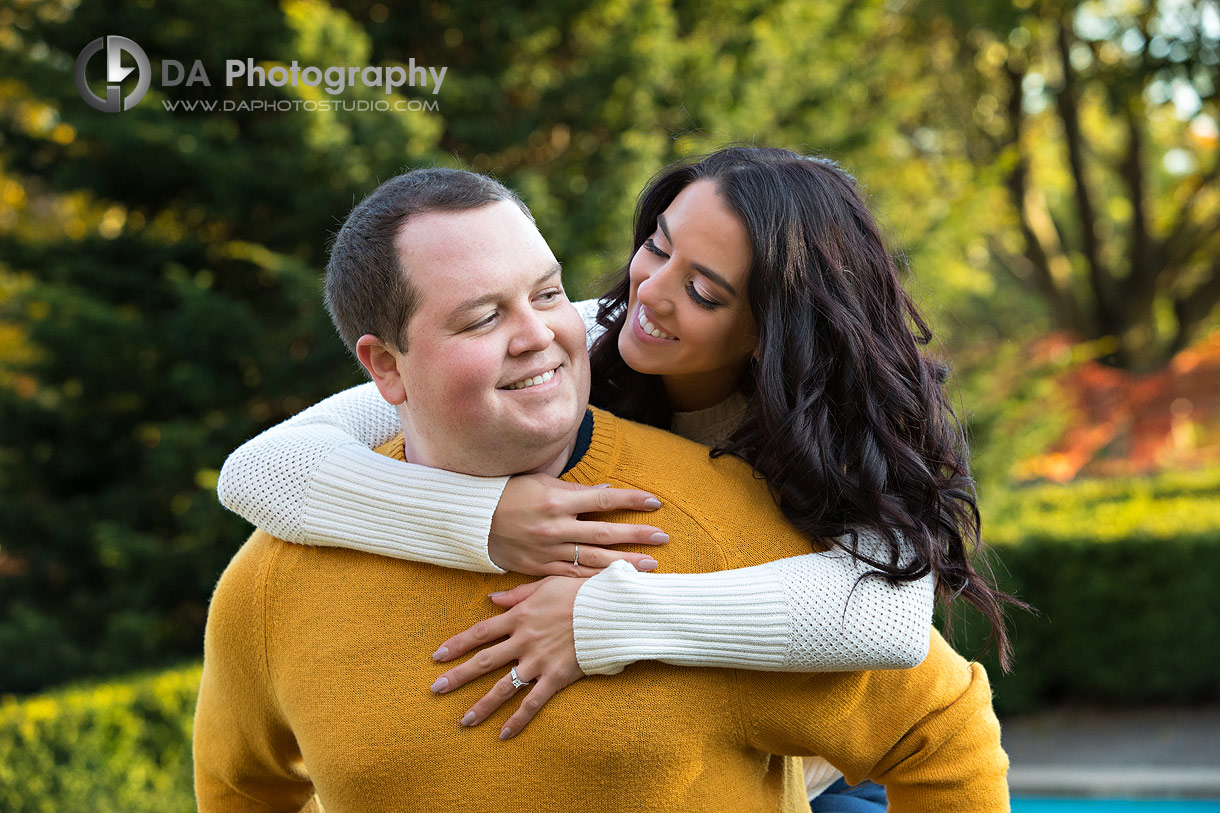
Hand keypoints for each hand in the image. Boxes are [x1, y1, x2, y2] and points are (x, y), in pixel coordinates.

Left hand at [429, 577, 585, 738]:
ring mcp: (539, 662)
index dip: (457, 644)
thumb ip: (517, 595)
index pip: (480, 633)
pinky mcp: (556, 678)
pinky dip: (518, 720)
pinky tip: (503, 734)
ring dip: (481, 705)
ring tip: (464, 721)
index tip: (437, 656)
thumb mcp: (547, 585)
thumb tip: (491, 599)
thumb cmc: (581, 593)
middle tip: (436, 689)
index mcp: (519, 617)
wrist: (610, 611)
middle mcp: (524, 641)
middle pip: (484, 661)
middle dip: (458, 676)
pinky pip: (533, 703)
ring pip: (504, 687)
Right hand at [488, 473, 667, 575]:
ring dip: (624, 564)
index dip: (631, 501)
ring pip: (593, 560)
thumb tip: (606, 492)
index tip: (655, 503)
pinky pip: (571, 577)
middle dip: (637, 536)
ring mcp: (547, 550)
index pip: (603, 500)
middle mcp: (555, 527)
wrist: (473, 519)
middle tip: (663, 538)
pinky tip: (614, 584)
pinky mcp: (538, 568)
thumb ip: (576, 491)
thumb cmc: (509, 493)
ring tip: (650, 566)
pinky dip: (594, 581)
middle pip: (605, 533)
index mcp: (558, 501)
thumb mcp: (542, 484)